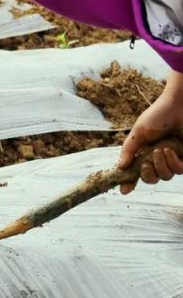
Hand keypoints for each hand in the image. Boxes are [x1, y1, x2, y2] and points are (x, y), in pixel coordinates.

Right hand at [118, 70, 182, 194]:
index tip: (124, 190)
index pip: (136, 171)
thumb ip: (129, 150)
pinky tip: (170, 150)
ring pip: (166, 176)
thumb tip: (120, 167)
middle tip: (146, 163)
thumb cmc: (158, 115)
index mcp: (144, 152)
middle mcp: (158, 158)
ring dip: (161, 165)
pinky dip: (173, 163)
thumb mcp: (139, 132)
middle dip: (148, 174)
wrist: (179, 106)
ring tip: (161, 150)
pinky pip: (179, 171)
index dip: (129, 182)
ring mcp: (172, 159)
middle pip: (151, 179)